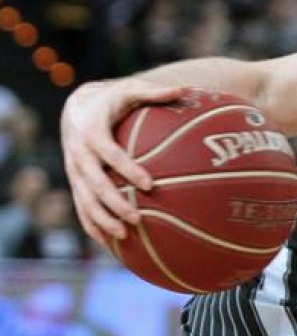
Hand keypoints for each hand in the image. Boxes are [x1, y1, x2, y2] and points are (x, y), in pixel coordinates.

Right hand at [61, 79, 180, 245]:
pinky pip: (81, 209)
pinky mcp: (74, 184)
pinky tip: (112, 245)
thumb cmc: (112, 101)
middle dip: (113, 203)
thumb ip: (154, 92)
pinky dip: (94, 227)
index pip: (110, 154)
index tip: (149, 184)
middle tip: (137, 219)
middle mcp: (78, 154)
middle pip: (94, 184)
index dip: (127, 169)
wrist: (77, 108)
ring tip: (124, 237)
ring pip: (84, 201)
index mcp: (91, 132)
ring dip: (102, 220)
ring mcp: (74, 172)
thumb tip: (184, 89)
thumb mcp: (130, 90)